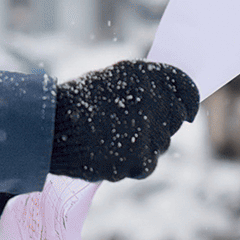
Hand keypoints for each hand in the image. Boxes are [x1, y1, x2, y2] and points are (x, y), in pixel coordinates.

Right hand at [49, 60, 198, 182]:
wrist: (50, 128)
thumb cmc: (76, 102)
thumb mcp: (111, 80)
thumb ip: (145, 87)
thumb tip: (174, 103)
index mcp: (144, 75)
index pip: (184, 87)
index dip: (189, 100)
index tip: (188, 112)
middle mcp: (151, 100)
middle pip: (175, 119)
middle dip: (162, 125)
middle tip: (138, 128)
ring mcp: (146, 132)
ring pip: (161, 144)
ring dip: (145, 145)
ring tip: (114, 139)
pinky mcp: (137, 160)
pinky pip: (147, 165)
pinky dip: (134, 163)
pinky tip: (112, 154)